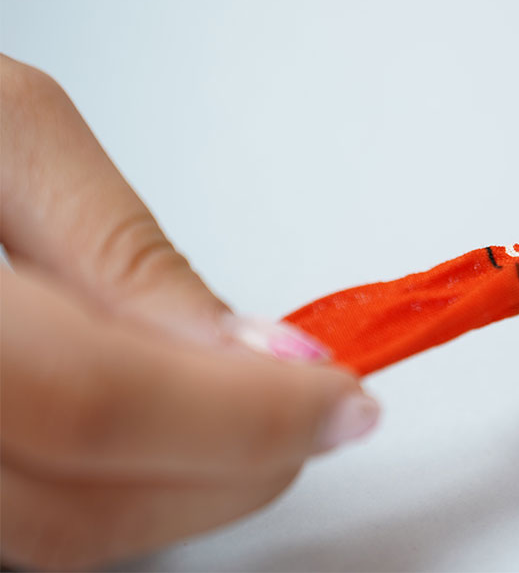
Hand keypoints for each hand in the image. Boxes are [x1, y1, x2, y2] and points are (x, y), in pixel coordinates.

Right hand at [0, 56, 378, 568]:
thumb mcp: (5, 129)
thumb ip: (125, 253)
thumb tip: (255, 358)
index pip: (92, 398)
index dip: (241, 416)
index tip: (344, 403)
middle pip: (68, 506)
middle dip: (229, 471)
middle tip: (315, 418)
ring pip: (42, 540)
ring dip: (176, 492)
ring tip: (243, 417)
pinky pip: (12, 523)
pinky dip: (104, 489)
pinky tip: (153, 432)